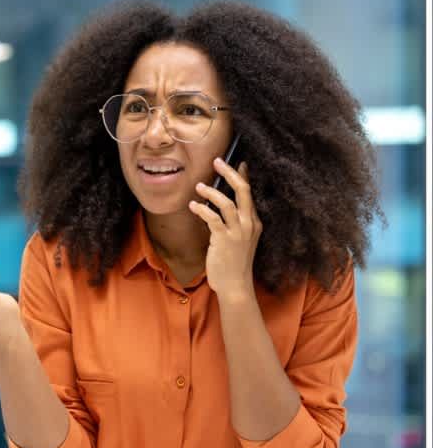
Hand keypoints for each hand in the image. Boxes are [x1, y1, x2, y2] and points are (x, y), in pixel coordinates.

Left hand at [189, 158, 261, 299]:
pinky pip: (212, 218)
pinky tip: (193, 206)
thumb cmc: (233, 262)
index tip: (238, 162)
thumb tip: (223, 204)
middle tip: (217, 161)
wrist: (235, 286)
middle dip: (230, 173)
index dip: (243, 176)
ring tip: (199, 187)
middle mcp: (249, 224)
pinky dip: (201, 209)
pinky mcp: (224, 240)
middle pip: (243, 191)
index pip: (249, 193)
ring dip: (211, 192)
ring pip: (226, 203)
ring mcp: (238, 232)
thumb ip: (234, 222)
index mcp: (254, 222)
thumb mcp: (239, 239)